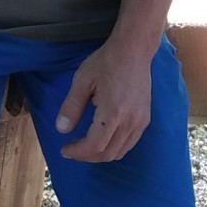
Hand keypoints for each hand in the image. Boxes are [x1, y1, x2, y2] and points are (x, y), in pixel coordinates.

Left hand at [55, 38, 151, 162]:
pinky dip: (113, 147)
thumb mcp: (82, 80)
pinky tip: (101, 138)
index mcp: (113, 112)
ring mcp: (140, 122)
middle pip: (107, 154)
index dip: (78, 152)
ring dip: (100, 154)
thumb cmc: (105, 62)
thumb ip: (71, 107)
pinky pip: (129, 144)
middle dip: (87, 156)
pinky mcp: (145, 120)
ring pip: (120, 152)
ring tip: (84, 146)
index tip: (64, 149)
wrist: (133, 51)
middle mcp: (130, 122)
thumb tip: (61, 129)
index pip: (94, 145)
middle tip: (71, 149)